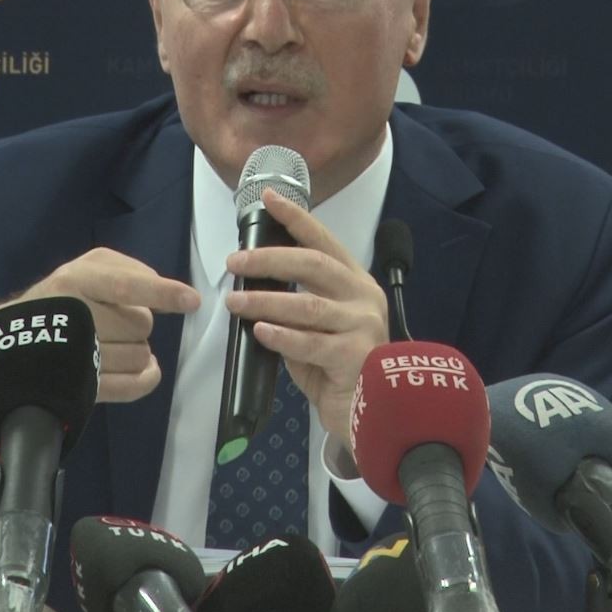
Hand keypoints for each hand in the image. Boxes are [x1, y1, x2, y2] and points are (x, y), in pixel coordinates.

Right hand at [0, 248, 199, 402]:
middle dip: (137, 325)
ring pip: (140, 355)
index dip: (161, 293)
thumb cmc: (59, 299)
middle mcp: (75, 314)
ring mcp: (77, 354)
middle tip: (114, 324)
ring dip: (138, 351)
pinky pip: (131, 385)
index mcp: (77, 280)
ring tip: (113, 345)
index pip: (125, 285)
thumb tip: (164, 291)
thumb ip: (126, 272)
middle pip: (140, 324)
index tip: (192, 301)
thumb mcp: (85, 269)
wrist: (11, 340)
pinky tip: (147, 371)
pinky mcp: (82, 385)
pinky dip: (146, 378)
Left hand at [224, 188, 389, 451]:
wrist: (376, 413)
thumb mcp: (318, 330)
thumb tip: (254, 290)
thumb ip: (297, 308)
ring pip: (307, 304)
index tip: (268, 198)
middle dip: (269, 259)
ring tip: (234, 302)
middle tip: (235, 262)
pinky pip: (310, 343)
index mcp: (355, 283)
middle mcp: (363, 297)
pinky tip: (260, 332)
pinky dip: (281, 336)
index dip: (296, 218)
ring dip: (265, 301)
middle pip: (313, 265)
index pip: (323, 242)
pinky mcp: (354, 357)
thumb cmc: (340, 369)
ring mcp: (362, 326)